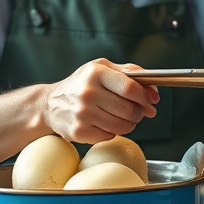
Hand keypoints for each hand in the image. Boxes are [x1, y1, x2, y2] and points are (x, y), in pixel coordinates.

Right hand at [41, 59, 159, 143]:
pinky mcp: (79, 132)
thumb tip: (153, 91)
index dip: (145, 96)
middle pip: (128, 109)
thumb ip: (129, 73)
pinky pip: (110, 135)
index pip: (130, 88)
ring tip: (125, 117)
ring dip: (130, 124)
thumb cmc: (82, 83)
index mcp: (96, 73)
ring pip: (122, 126)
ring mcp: (82, 114)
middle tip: (139, 111)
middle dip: (140, 112)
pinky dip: (114, 132)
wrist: (50, 104)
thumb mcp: (102, 68)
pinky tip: (107, 123)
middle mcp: (87, 93)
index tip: (152, 100)